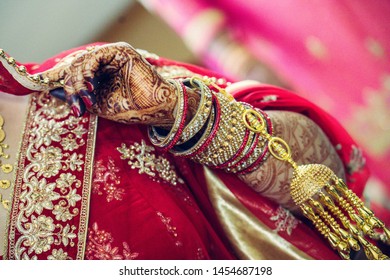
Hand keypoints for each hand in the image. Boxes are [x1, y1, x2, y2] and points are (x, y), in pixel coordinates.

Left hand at [41, 42, 176, 124]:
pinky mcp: (120, 51)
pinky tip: (90, 86)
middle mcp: (105, 62)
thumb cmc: (130, 109)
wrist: (155, 109)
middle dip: (72, 87)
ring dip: (79, 82)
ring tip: (86, 98)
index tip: (67, 104)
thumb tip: (53, 91)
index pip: (76, 74)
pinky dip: (88, 71)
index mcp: (101, 73)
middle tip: (78, 106)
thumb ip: (77, 96)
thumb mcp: (97, 105)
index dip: (66, 86)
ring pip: (83, 61)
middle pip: (76, 67)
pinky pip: (95, 56)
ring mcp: (113, 55)